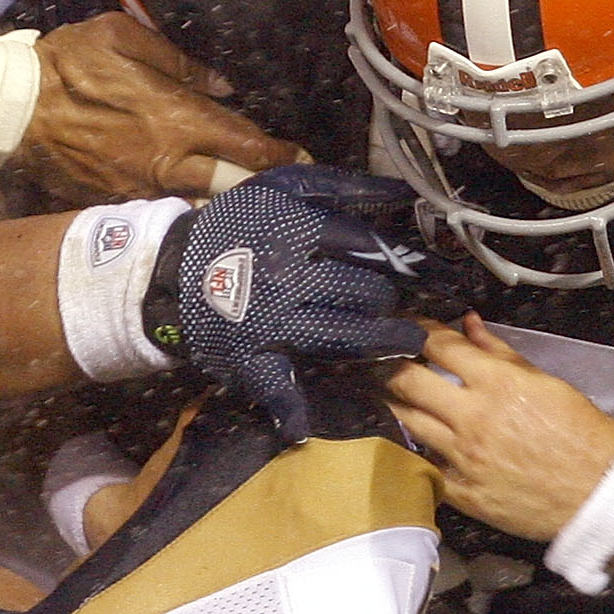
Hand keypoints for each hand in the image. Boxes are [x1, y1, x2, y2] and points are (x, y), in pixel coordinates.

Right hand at [19, 12, 297, 202]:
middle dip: (265, 189)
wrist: (11, 109)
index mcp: (175, 119)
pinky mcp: (114, 204)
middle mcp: (166, 162)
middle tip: (290, 191)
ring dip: (230, 209)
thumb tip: (223, 86)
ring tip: (253, 208)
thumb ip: (178, 62)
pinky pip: (161, 214)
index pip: (245, 144)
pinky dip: (186, 216)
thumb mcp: (122, 37)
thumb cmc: (68, 63)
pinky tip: (199, 214)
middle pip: (233, 186)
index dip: (280, 155)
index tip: (302, 159)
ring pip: (202, 209)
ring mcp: (140, 190)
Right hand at [165, 166, 430, 441]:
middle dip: (392, 301)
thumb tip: (403, 193)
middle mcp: (289, 277)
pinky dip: (289, 409)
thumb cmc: (236, 224)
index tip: (442, 274)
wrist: (172, 267)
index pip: (369, 248)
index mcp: (298, 232)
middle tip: (411, 307)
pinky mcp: (251, 355)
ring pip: (341, 336)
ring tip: (409, 343)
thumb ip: (343, 186)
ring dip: (382, 343)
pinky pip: (276, 384)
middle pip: (362, 293)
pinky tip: (304, 427)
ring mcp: (272, 321)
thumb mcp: (284, 187)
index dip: (410, 262)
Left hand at [385, 317, 613, 540]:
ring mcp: (463, 458)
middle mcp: (472, 418)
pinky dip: (417, 450)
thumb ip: (501, 352)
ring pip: (407, 423)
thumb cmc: (581, 433)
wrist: (601, 492)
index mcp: (497, 383)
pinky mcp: (462, 492)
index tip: (406, 327)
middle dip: (389, 365)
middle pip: (407, 381)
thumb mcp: (546, 381)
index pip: (438, 346)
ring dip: (395, 404)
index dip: (415, 331)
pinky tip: (412, 441)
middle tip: (382, 360)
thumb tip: (468, 324)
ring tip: (389, 395)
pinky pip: (425, 466)